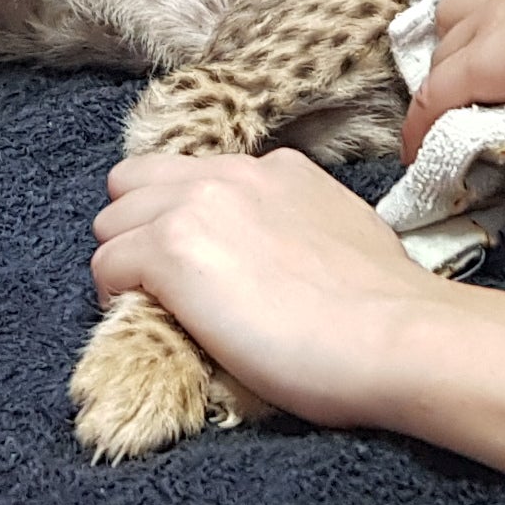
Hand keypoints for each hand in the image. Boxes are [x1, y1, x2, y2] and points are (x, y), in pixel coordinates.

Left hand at [87, 149, 447, 433]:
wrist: (398, 335)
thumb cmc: (386, 310)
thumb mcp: (340, 236)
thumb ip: (294, 228)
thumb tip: (277, 263)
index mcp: (274, 168)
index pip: (189, 175)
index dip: (181, 220)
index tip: (199, 266)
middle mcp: (228, 172)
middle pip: (133, 184)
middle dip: (138, 232)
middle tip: (165, 288)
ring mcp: (195, 206)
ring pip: (111, 222)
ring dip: (125, 264)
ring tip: (160, 312)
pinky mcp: (171, 251)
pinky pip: (106, 265)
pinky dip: (118, 296)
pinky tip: (155, 326)